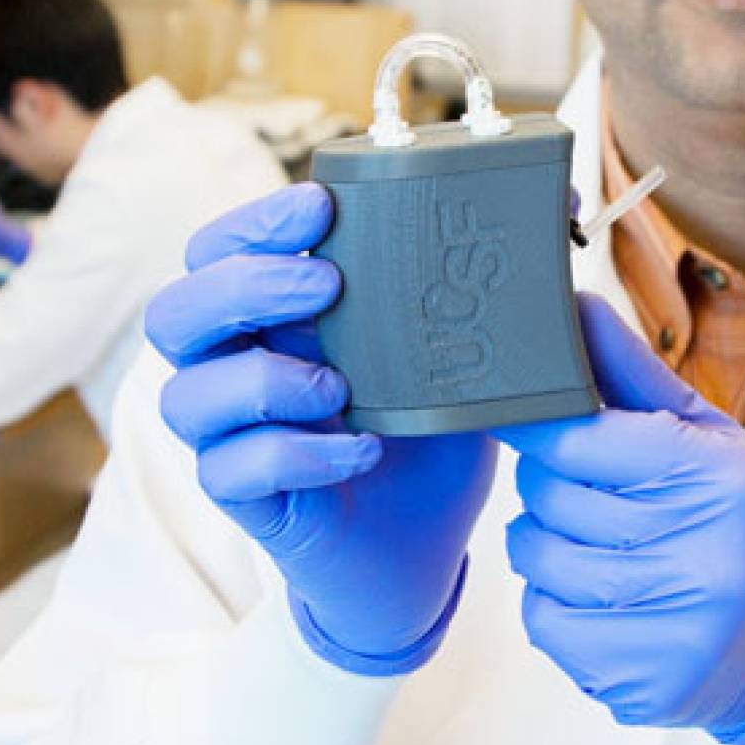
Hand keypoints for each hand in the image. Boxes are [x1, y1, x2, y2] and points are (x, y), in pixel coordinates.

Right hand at [147, 182, 496, 676]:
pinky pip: (230, 471)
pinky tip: (363, 451)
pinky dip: (295, 454)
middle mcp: (238, 366)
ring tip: (342, 386)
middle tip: (327, 285)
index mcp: (276, 314)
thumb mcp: (462, 351)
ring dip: (261, 379)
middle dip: (244, 284)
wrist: (424, 549)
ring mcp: (233, 436)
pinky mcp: (247, 500)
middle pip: (176, 311)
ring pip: (184, 395)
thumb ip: (491, 281)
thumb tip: (568, 195)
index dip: (253, 223)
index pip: (218, 249)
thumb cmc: (431, 433)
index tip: (321, 207)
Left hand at [498, 295, 744, 744]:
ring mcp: (673, 626)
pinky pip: (542, 622)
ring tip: (589, 537)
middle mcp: (703, 553)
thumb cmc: (742, 518)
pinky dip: (553, 602)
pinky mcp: (641, 681)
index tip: (519, 416)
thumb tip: (574, 304)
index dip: (537, 424)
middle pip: (551, 498)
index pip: (581, 437)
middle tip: (577, 485)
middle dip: (547, 485)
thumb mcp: (707, 435)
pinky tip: (598, 593)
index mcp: (717, 477)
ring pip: (538, 560)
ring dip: (544, 543)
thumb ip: (634, 372)